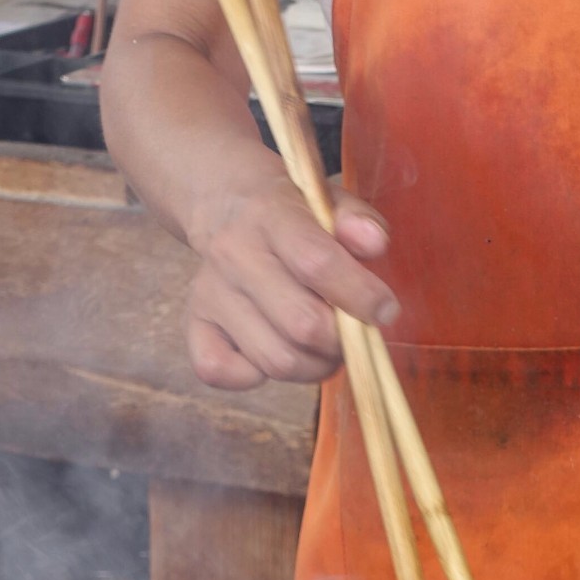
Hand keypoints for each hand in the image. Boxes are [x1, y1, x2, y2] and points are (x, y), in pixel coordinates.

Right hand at [183, 175, 399, 388]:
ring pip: (275, 359)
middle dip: (341, 341)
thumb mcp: (329, 202)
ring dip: (314, 366)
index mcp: (271, 216)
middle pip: (301, 324)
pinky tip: (275, 352)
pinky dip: (254, 377)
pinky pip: (219, 372)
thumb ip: (358, 220)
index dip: (360, 296)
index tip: (385, 311)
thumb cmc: (293, 214)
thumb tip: (374, 244)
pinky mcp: (194, 322)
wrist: (226, 205)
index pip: (316, 263)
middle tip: (353, 335)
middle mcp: (233, 254)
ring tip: (324, 348)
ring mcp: (210, 292)